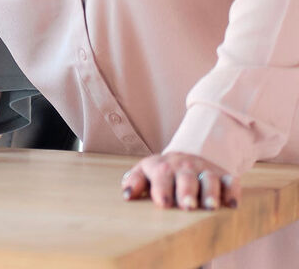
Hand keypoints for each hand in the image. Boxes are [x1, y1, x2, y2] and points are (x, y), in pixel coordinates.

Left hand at [121, 152, 238, 210]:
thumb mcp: (145, 171)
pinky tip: (232, 205)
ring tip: (210, 207)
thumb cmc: (162, 171)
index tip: (163, 203)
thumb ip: (134, 182)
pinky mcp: (223, 175)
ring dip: (210, 193)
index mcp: (163, 167)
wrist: (188, 154)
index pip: (161, 176)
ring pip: (210, 179)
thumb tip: (127, 196)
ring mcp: (205, 170)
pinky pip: (230, 181)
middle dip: (186, 191)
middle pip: (186, 178)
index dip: (161, 189)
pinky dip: (232, 192)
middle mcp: (185, 167)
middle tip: (187, 206)